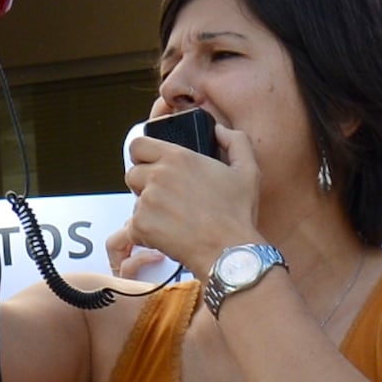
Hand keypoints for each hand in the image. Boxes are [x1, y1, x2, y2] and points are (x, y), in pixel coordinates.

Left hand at [114, 112, 259, 279]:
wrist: (228, 251)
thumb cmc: (237, 214)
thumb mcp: (248, 170)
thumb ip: (235, 142)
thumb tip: (219, 130)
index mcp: (177, 157)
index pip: (138, 145)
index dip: (143, 155)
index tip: (152, 165)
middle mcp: (158, 175)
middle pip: (133, 173)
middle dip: (145, 184)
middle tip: (167, 197)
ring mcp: (147, 201)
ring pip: (135, 200)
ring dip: (148, 208)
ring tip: (173, 218)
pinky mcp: (141, 225)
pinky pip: (133, 225)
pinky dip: (146, 231)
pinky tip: (169, 234)